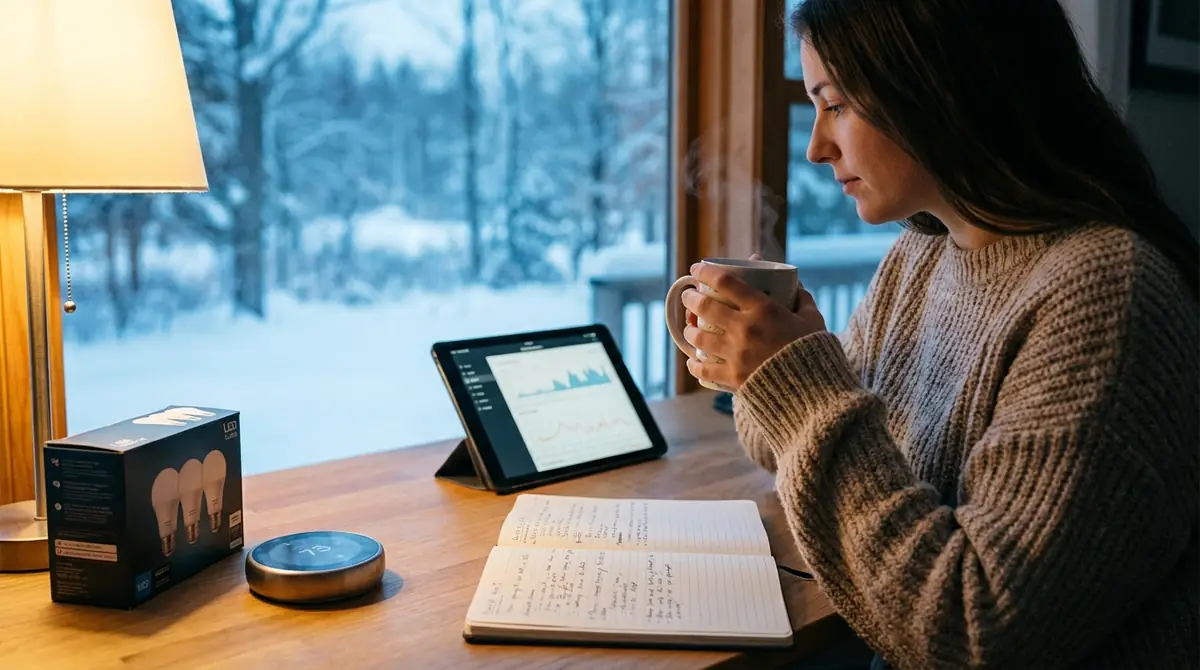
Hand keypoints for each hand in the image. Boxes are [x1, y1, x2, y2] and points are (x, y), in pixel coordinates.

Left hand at [681, 255, 826, 389]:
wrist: (815, 390)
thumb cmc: (814, 351)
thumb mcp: (812, 319)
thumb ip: (801, 298)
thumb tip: (795, 284)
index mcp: (764, 309)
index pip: (725, 282)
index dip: (705, 272)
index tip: (696, 268)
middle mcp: (745, 328)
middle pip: (704, 306)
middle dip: (690, 299)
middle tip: (688, 297)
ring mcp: (736, 354)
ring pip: (698, 337)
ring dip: (689, 330)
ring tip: (690, 328)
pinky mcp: (733, 377)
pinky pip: (703, 370)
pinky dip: (694, 364)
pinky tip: (693, 361)